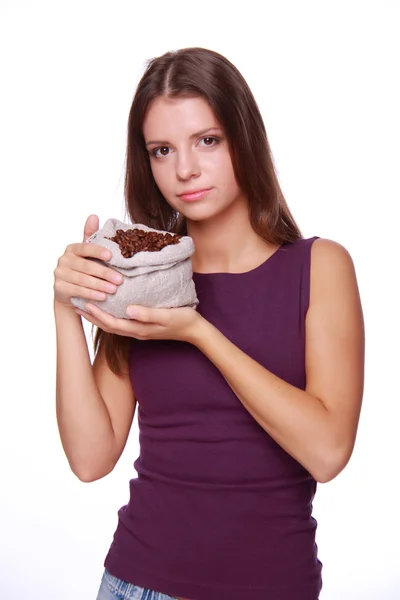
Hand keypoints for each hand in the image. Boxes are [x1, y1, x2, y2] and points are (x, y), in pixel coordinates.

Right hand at [53, 215, 123, 310]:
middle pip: (86, 266)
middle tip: (119, 280)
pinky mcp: (59, 288)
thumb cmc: (83, 270)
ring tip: (113, 289)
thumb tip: (93, 215)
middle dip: (104, 273)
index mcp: (72, 249)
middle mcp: (63, 260)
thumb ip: (91, 236)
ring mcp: (60, 274)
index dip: (97, 251)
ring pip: (83, 280)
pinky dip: (91, 294)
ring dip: (100, 285)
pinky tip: (102, 297)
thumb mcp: (88, 254)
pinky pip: (78, 290)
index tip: (111, 256)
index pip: (85, 247)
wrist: (70, 294)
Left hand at [74, 302, 203, 344]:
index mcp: (139, 329)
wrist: (195, 330)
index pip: (112, 323)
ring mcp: (139, 330)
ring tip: (85, 305)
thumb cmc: (183, 320)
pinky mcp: (142, 326)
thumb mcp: (166, 315)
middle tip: (76, 304)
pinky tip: (106, 307)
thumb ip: (147, 313)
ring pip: (113, 324)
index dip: (97, 314)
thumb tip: (128, 310)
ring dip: (98, 316)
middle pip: (108, 326)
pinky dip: (109, 315)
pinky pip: (120, 322)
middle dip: (91, 316)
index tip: (84, 303)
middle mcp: (136, 331)